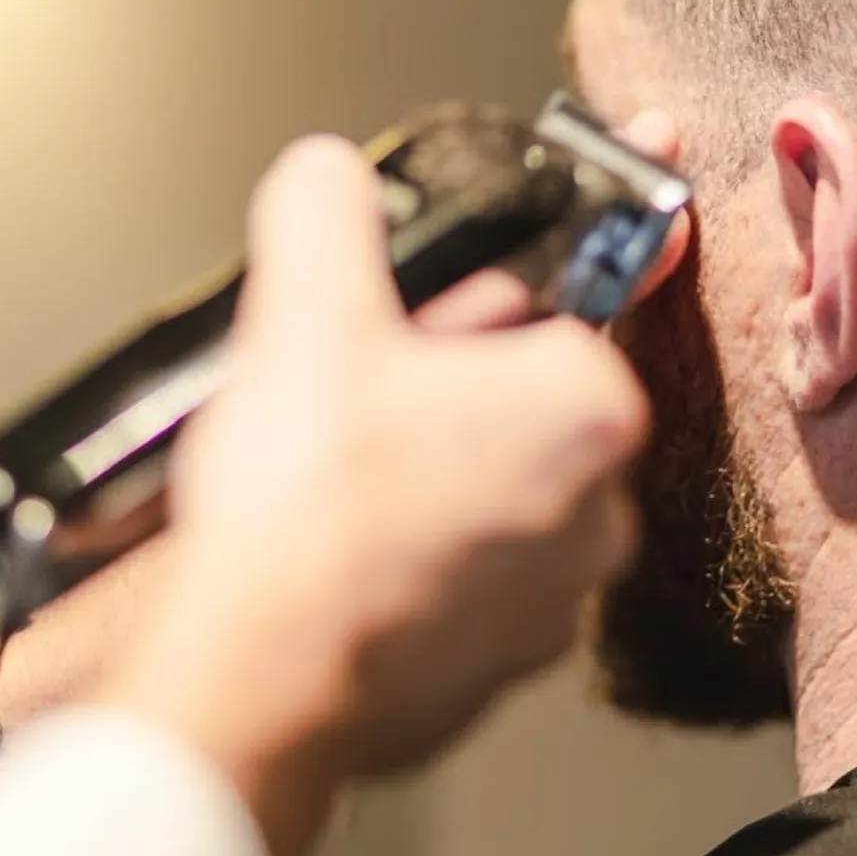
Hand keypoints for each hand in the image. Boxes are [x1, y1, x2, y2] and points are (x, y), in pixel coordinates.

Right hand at [100, 136, 650, 855]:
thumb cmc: (308, 508)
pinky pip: (460, 574)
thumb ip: (328, 209)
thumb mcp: (307, 306)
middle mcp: (599, 509)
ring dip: (428, 465)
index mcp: (589, 405)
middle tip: (356, 375)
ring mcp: (553, 601)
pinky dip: (411, 552)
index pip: (566, 305)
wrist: (257, 678)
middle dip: (446, 378)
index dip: (508, 276)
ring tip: (333, 463)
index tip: (517, 262)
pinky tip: (338, 538)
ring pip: (489, 489)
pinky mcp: (495, 667)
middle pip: (518, 401)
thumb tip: (329, 177)